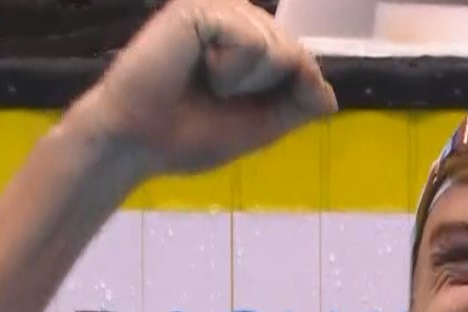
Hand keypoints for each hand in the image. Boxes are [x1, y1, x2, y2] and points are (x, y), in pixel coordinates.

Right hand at [77, 0, 336, 173]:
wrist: (138, 142)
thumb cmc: (189, 135)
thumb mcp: (262, 126)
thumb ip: (298, 105)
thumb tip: (329, 95)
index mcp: (250, 42)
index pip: (302, 62)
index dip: (286, 93)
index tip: (237, 107)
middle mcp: (237, 18)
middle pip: (296, 55)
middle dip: (263, 91)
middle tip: (216, 97)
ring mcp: (219, 10)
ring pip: (279, 48)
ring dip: (246, 83)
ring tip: (206, 84)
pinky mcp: (200, 8)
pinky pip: (253, 41)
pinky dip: (231, 70)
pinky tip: (199, 69)